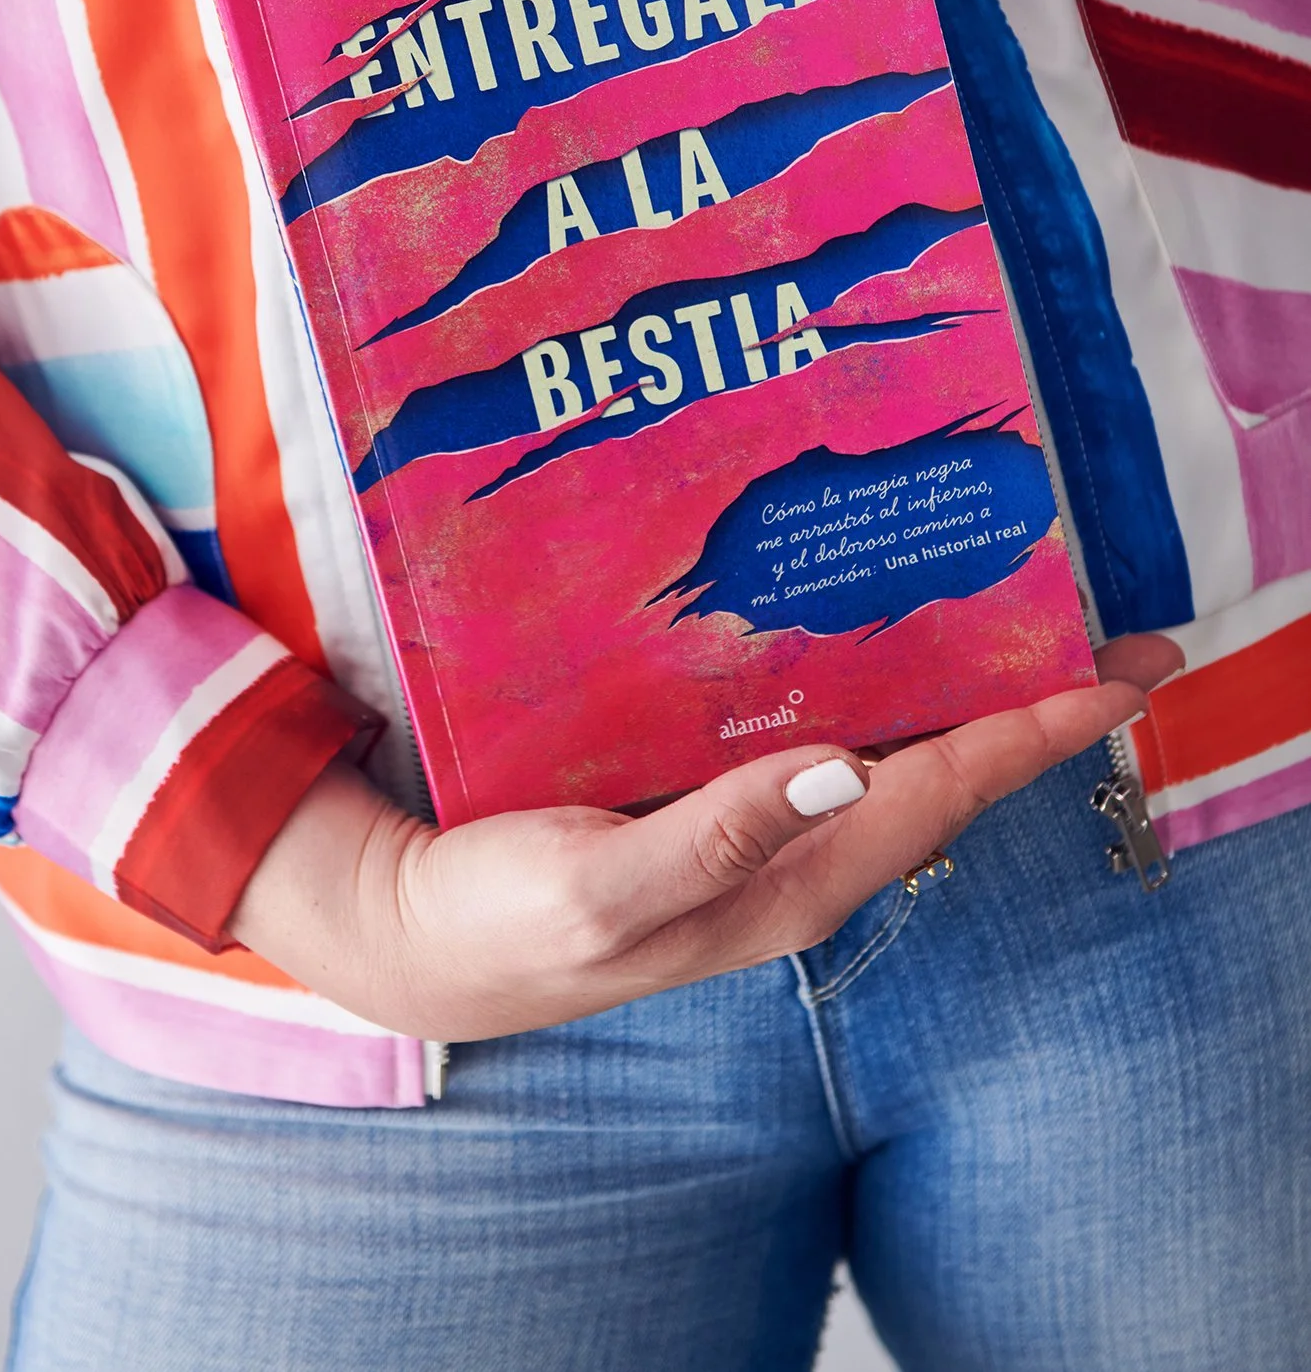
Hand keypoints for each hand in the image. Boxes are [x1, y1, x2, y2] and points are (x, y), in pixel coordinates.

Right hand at [229, 634, 1179, 1039]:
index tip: (1126, 670)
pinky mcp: (709, 801)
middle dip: (1029, 704)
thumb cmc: (508, 919)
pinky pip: (820, 735)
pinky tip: (861, 631)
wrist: (415, 931)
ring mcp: (758, 830)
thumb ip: (722, 835)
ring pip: (889, 748)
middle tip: (1102, 623)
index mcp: (791, 880)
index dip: (1039, 730)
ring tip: (1009, 609)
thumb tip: (847, 768)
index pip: (946, 792)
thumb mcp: (606, 888)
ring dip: (957, 688)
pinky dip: (865, 685)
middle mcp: (797, 854)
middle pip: (943, 769)